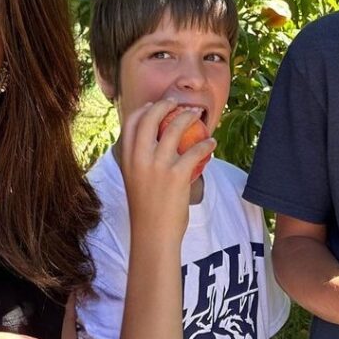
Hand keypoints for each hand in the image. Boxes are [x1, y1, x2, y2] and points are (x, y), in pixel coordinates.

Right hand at [118, 99, 214, 241]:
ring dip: (189, 117)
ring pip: (175, 128)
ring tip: (197, 116)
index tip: (154, 105)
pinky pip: (196, 151)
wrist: (152, 235)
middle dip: (165, 105)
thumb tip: (155, 143)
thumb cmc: (146, 209)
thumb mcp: (134, 180)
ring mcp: (158, 166)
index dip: (143, 109)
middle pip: (151, 117)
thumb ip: (140, 161)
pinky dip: (207, 144)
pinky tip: (211, 143)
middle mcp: (139, 158)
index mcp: (126, 158)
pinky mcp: (177, 175)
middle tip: (177, 103)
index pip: (130, 122)